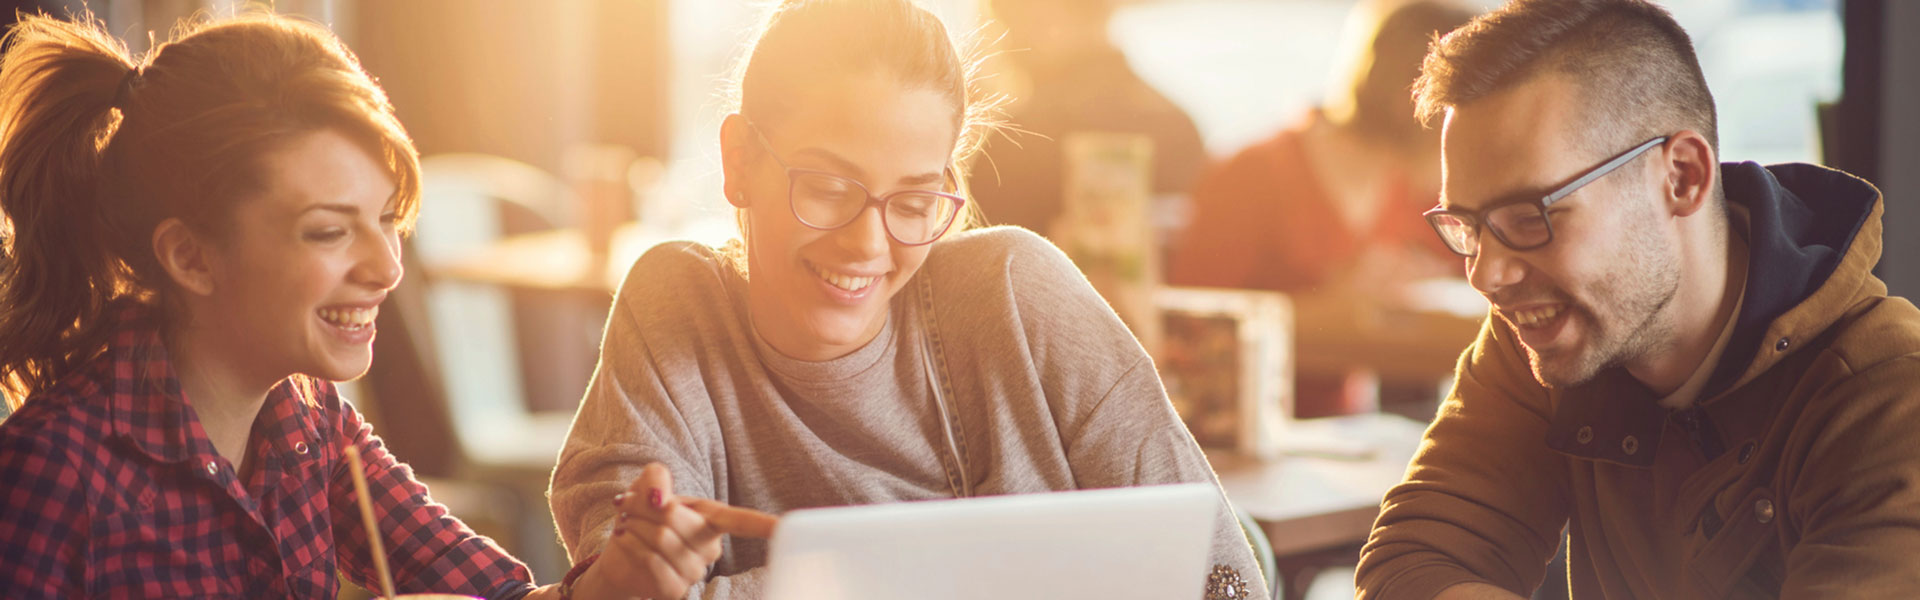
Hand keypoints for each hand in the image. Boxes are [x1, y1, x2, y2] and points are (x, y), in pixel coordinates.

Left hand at [576, 463, 777, 599]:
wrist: (618, 550)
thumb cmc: (642, 515)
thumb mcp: (648, 486)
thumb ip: (657, 478)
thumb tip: (661, 499)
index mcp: (713, 519)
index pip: (744, 522)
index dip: (766, 525)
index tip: (787, 527)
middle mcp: (711, 548)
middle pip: (678, 519)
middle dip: (645, 508)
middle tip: (629, 506)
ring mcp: (695, 571)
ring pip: (662, 540)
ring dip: (634, 527)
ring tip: (626, 524)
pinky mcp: (675, 590)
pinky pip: (653, 563)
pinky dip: (632, 548)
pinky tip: (626, 543)